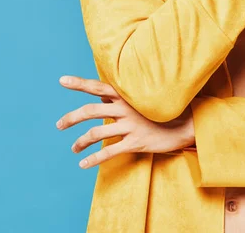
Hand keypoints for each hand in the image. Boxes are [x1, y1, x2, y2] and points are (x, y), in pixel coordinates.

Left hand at [56, 75, 194, 168]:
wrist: (186, 123)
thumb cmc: (160, 110)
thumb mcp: (141, 99)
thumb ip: (120, 98)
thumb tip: (101, 95)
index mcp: (125, 95)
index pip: (97, 87)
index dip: (79, 83)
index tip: (61, 80)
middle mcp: (126, 108)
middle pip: (91, 111)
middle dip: (71, 118)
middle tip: (59, 124)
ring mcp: (130, 126)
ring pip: (96, 133)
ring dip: (80, 142)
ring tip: (74, 149)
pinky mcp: (136, 143)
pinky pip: (109, 152)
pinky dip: (93, 159)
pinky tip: (83, 164)